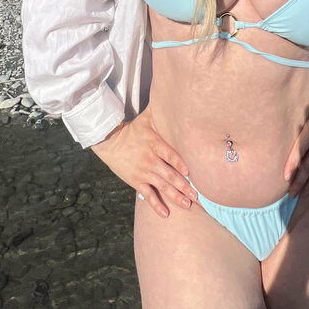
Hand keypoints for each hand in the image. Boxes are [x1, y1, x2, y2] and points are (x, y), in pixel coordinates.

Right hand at [90, 104, 196, 218]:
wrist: (109, 141)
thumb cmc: (132, 129)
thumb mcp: (147, 118)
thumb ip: (161, 110)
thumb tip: (174, 95)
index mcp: (155, 143)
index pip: (171, 155)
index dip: (182, 165)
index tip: (193, 173)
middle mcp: (150, 159)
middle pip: (170, 174)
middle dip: (184, 186)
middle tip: (198, 196)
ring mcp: (143, 171)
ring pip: (162, 186)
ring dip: (175, 196)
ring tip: (188, 204)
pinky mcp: (135, 180)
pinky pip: (148, 195)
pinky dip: (157, 205)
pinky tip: (166, 213)